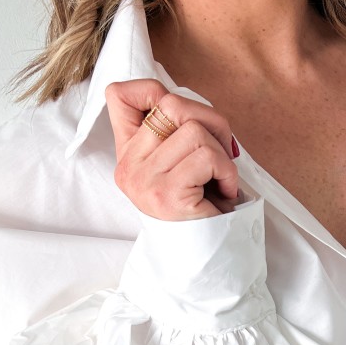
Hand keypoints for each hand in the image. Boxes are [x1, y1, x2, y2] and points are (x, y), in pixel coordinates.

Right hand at [104, 78, 239, 219]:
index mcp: (128, 153)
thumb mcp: (181, 162)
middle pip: (171, 104)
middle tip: (222, 151)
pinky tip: (224, 191)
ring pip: (194, 130)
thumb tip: (185, 102)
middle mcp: (129, 165)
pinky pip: (207, 156)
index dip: (153, 90)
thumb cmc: (200, 205)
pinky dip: (227, 171)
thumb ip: (174, 131)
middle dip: (211, 121)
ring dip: (221, 152)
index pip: (118, 94)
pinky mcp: (166, 193)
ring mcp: (144, 179)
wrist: (205, 254)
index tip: (182, 118)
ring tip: (220, 177)